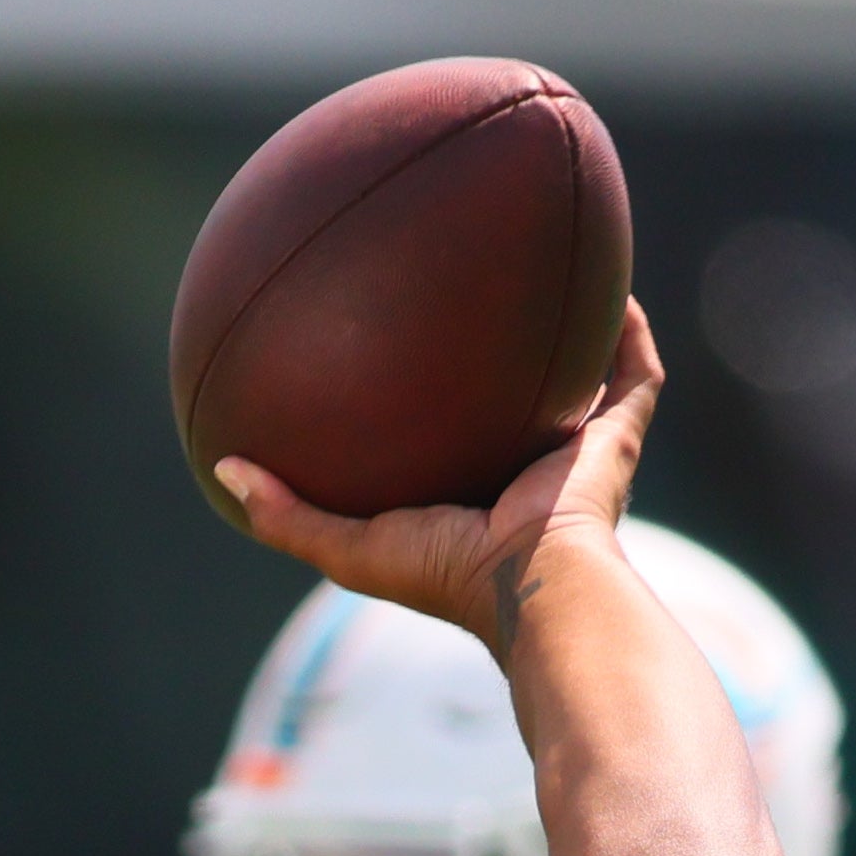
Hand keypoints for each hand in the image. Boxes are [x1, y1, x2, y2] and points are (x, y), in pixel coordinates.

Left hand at [213, 301, 662, 655]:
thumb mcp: (350, 548)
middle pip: (516, 397)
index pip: (448, 439)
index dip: (425, 399)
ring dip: (574, 330)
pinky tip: (610, 277)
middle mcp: (529, 470)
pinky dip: (628, 330)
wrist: (536, 587)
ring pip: (583, 378)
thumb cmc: (446, 576)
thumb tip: (222, 466)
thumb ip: (287, 514)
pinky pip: (633, 373)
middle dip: (499, 353)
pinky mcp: (619, 438)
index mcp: (472, 497)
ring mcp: (580, 454)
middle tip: (472, 294)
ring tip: (552, 267)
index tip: (396, 349)